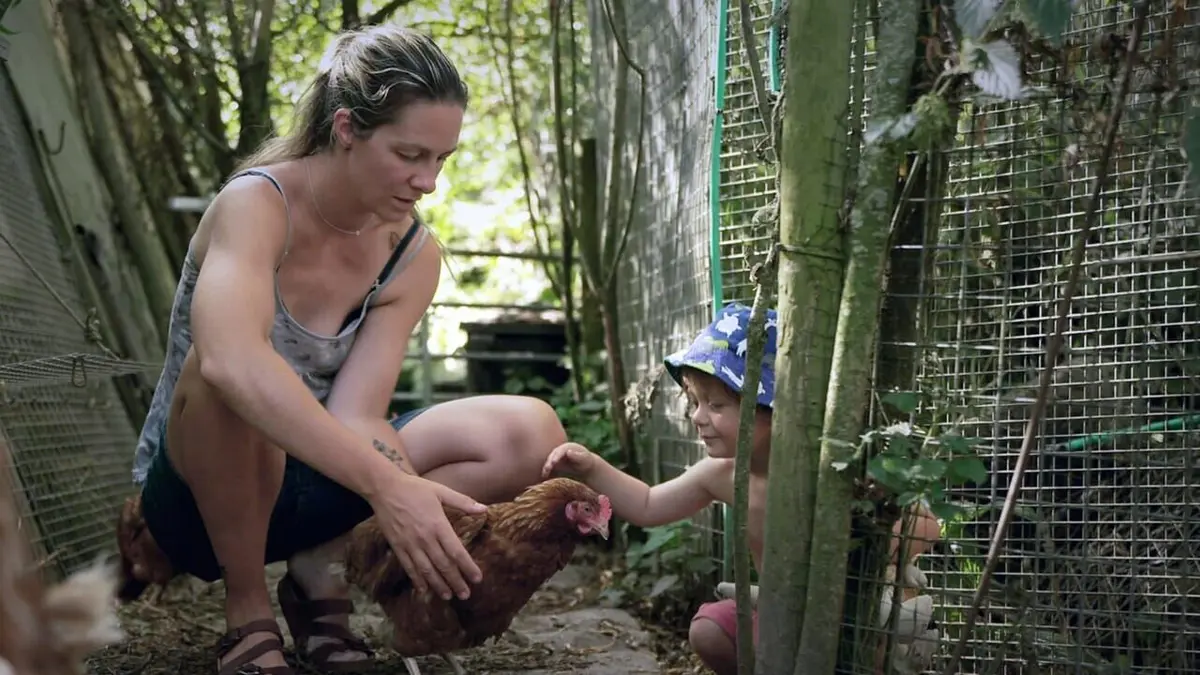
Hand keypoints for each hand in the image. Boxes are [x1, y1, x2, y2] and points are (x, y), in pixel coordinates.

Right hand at [366, 471, 486, 600]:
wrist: (385, 488)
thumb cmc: (415, 488)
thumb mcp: (441, 491)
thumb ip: (463, 502)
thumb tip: (485, 509)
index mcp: (439, 525)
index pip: (457, 552)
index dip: (468, 567)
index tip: (477, 579)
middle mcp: (425, 538)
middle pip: (443, 565)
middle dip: (456, 581)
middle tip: (466, 595)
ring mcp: (410, 544)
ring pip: (427, 570)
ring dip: (438, 585)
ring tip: (448, 596)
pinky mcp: (398, 547)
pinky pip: (409, 567)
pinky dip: (417, 580)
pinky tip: (423, 590)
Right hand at [540, 442, 596, 478]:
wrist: (585, 466)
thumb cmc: (586, 461)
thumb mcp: (584, 458)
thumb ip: (576, 456)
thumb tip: (568, 452)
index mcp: (568, 447)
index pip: (561, 450)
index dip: (557, 456)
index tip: (554, 462)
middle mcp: (560, 450)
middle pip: (553, 455)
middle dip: (550, 461)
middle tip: (548, 468)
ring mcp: (557, 456)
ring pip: (549, 460)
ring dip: (546, 466)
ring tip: (545, 473)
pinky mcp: (555, 463)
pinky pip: (549, 466)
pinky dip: (546, 470)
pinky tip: (544, 476)